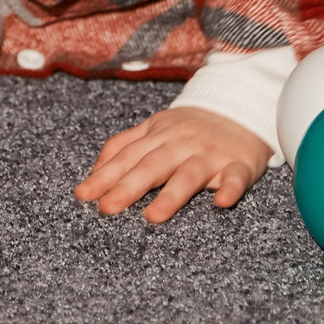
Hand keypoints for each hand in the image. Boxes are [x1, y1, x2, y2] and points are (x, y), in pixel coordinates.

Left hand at [74, 105, 270, 223]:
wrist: (241, 106)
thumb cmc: (189, 128)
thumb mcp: (153, 128)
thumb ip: (122, 146)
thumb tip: (93, 172)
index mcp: (157, 136)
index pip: (126, 158)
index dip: (104, 176)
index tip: (82, 195)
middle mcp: (180, 145)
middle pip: (151, 166)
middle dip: (128, 187)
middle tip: (107, 208)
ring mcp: (210, 155)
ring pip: (189, 175)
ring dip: (171, 196)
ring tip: (152, 217)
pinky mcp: (239, 164)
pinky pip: (235, 178)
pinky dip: (230, 189)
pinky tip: (221, 202)